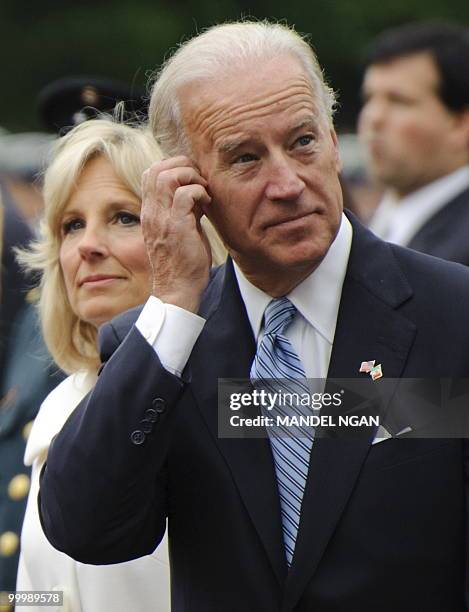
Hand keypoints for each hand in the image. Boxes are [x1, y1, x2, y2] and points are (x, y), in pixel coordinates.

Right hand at [141, 156, 211, 312]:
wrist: (178, 289)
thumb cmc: (183, 263)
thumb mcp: (180, 229)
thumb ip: (184, 210)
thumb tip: (198, 192)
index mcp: (151, 212)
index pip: (151, 173)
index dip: (174, 167)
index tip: (193, 180)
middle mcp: (152, 212)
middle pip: (157, 168)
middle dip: (183, 166)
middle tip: (200, 181)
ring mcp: (162, 219)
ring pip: (168, 176)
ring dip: (191, 177)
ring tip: (204, 191)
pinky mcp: (177, 227)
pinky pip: (185, 194)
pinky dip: (200, 192)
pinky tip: (207, 204)